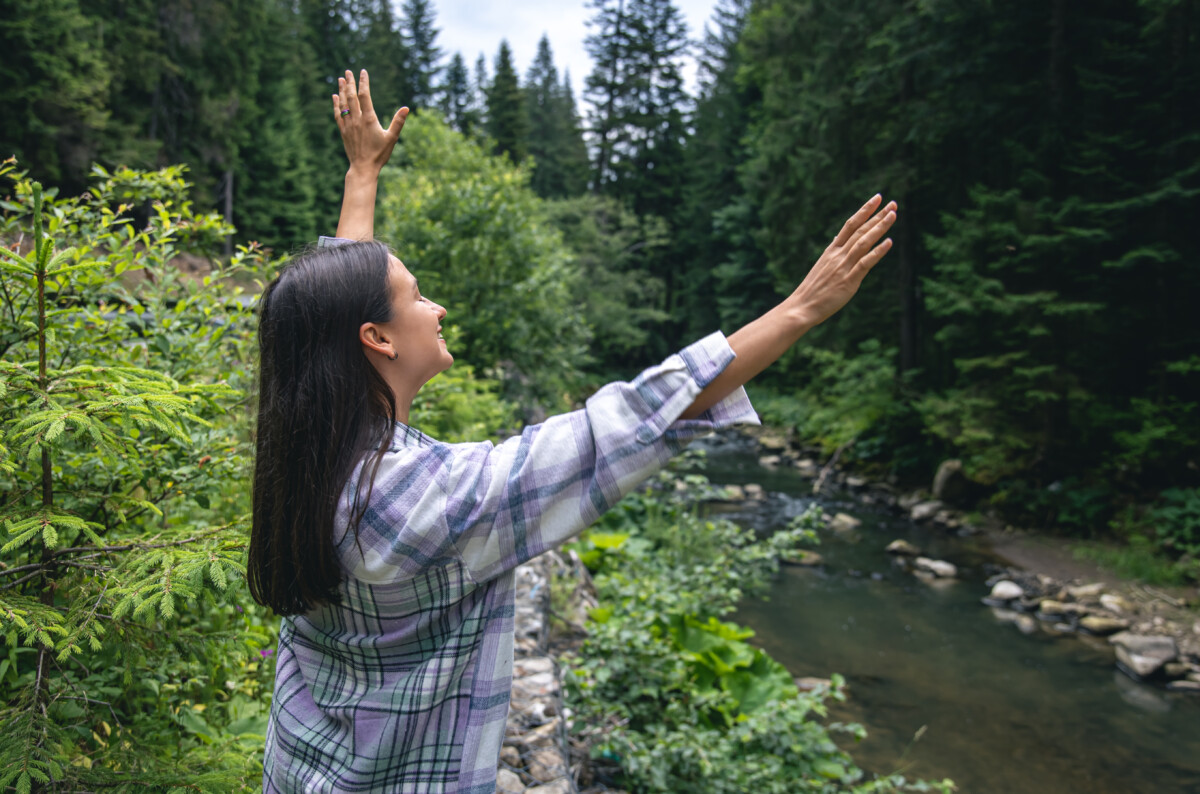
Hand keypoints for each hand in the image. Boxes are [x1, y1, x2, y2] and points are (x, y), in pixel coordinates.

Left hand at [333, 69, 408, 175]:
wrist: (363, 168)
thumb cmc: (380, 154)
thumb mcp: (392, 138)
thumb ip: (398, 122)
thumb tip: (406, 108)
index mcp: (369, 119)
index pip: (364, 96)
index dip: (363, 82)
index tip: (363, 72)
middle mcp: (356, 120)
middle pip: (351, 96)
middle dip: (349, 82)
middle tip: (348, 71)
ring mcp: (348, 125)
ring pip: (343, 104)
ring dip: (341, 90)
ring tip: (340, 79)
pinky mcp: (343, 131)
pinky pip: (338, 114)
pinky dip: (336, 104)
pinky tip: (335, 97)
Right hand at [787, 194, 896, 328]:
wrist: (801, 307)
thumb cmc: (813, 290)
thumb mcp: (821, 266)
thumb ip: (832, 253)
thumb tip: (837, 240)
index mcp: (831, 251)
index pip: (850, 225)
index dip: (864, 210)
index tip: (877, 198)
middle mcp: (838, 255)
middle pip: (860, 230)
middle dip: (877, 215)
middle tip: (892, 203)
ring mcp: (843, 267)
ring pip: (863, 242)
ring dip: (879, 228)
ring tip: (893, 215)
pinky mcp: (848, 281)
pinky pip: (865, 263)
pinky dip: (877, 252)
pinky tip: (889, 242)